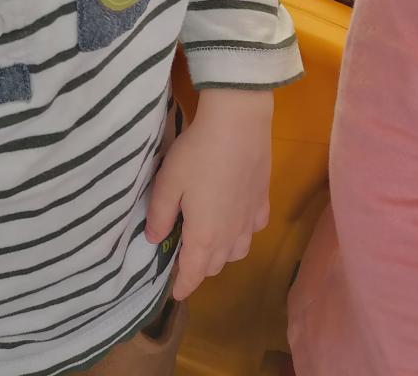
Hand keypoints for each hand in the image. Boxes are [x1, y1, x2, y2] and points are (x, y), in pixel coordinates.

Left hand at [145, 88, 272, 300]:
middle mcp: (231, 235)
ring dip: (221, 252)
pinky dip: (242, 231)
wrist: (238, 124)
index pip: (193, 273)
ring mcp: (250, 218)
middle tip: (183, 254)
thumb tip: (154, 239)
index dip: (182, 286)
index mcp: (204, 236)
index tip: (175, 293)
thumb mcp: (167, 182)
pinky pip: (253, 229)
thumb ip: (159, 215)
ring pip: (237, 251)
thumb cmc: (196, 154)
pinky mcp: (263, 200)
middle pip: (215, 264)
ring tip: (208, 238)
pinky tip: (235, 217)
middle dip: (199, 267)